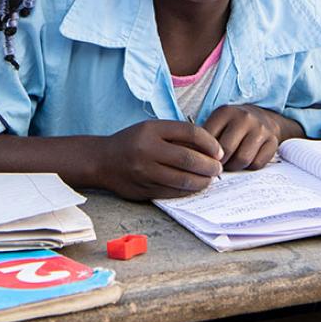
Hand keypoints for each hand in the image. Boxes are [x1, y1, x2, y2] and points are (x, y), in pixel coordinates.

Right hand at [97, 120, 223, 199]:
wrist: (102, 160)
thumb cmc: (132, 142)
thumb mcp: (152, 129)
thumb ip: (177, 136)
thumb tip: (210, 149)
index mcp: (152, 130)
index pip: (190, 133)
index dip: (210, 143)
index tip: (218, 151)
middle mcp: (148, 149)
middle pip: (189, 158)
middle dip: (210, 165)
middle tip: (218, 168)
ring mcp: (145, 171)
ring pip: (183, 179)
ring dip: (202, 181)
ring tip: (209, 179)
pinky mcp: (144, 189)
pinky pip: (173, 192)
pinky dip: (188, 190)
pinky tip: (194, 186)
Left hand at [203, 105, 284, 170]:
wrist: (263, 117)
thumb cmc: (233, 125)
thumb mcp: (217, 123)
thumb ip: (204, 138)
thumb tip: (192, 156)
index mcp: (225, 112)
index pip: (209, 139)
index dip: (205, 155)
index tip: (204, 161)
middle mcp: (244, 118)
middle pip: (227, 151)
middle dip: (219, 164)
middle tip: (217, 167)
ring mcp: (260, 129)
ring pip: (243, 159)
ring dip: (234, 167)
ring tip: (230, 164)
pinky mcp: (272, 141)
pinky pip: (257, 164)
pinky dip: (249, 167)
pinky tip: (246, 161)